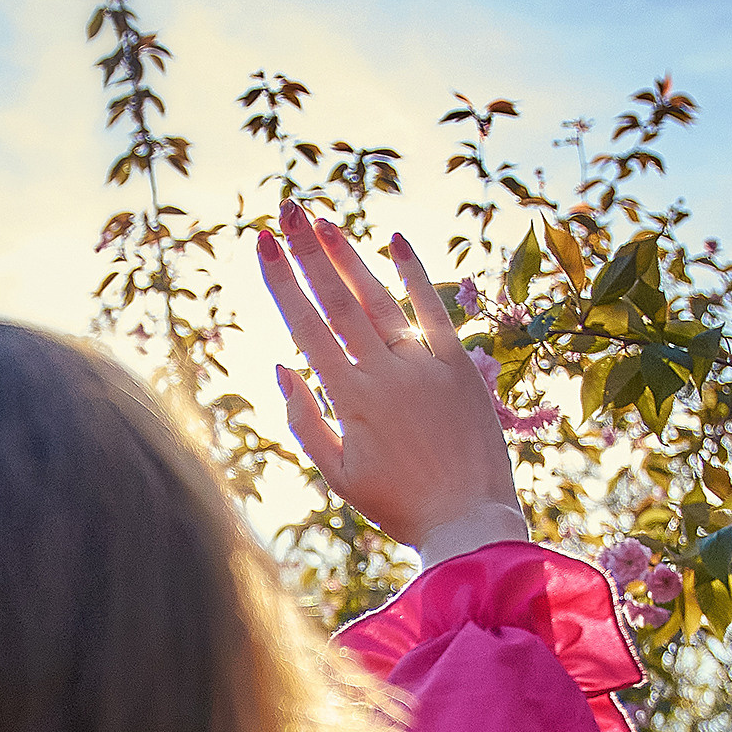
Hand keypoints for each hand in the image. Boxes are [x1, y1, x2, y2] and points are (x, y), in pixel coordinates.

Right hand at [257, 201, 521, 552]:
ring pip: (380, 298)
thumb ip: (304, 420)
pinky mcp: (460, 367)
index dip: (282, 281)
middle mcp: (384, 372)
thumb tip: (281, 367)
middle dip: (308, 252)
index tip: (262, 242)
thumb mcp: (338, 475)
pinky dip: (416, 274)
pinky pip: (436, 311)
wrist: (468, 522)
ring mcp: (425, 366)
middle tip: (287, 209)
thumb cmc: (397, 504)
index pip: (306, 326)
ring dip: (350, 257)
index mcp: (349, 398)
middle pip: (338, 300)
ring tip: (325, 221)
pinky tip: (396, 239)